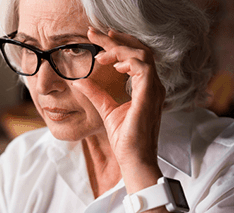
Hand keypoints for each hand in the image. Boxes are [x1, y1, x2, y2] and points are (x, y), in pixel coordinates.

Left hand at [74, 27, 165, 169]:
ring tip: (100, 49)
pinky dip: (127, 60)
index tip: (97, 40)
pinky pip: (142, 66)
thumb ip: (95, 93)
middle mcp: (153, 85)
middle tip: (95, 32)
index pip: (134, 57)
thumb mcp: (106, 109)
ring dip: (119, 47)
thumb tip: (79, 81)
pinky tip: (112, 63)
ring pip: (141, 54)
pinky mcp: (150, 93)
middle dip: (117, 39)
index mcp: (145, 87)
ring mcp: (154, 88)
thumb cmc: (125, 138)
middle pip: (139, 50)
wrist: (134, 158)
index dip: (117, 45)